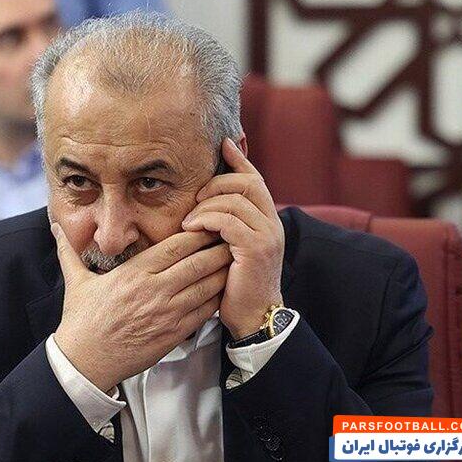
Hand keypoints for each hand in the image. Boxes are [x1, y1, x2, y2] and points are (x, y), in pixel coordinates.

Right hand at [51, 224, 230, 391]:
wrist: (85, 362)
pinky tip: (225, 290)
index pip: (175, 246)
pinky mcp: (174, 334)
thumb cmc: (82, 321)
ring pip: (206, 287)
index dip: (197, 233)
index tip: (210, 223)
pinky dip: (217, 299)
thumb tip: (53, 227)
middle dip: (218, 248)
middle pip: (198, 263)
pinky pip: (204, 313)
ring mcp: (167, 313)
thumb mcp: (76, 282)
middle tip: (232, 236)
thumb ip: (69, 252)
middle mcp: (155, 291)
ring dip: (223, 272)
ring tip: (235, 259)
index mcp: (135, 273)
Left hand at [182, 139, 284, 338]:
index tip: (223, 144)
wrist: (254, 317)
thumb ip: (229, 224)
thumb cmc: (237, 284)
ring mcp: (267, 236)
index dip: (239, 160)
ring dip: (206, 205)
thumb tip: (208, 203)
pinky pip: (228, 222)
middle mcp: (273, 224)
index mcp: (269, 220)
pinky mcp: (256, 249)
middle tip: (196, 197)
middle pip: (247, 183)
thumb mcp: (234, 248)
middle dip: (217, 183)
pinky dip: (207, 220)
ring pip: (234, 201)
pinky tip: (192, 228)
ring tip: (189, 220)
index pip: (255, 180)